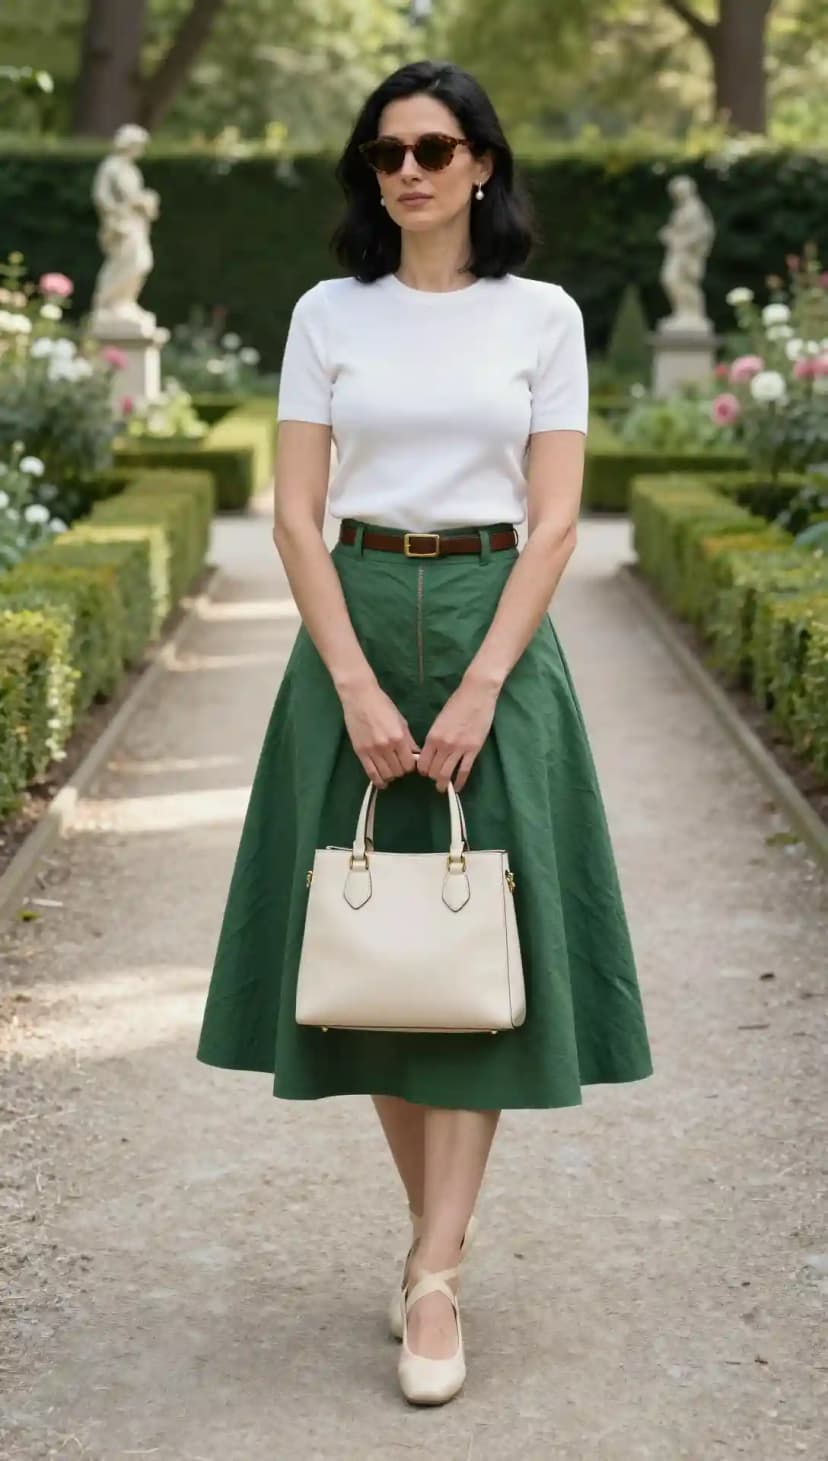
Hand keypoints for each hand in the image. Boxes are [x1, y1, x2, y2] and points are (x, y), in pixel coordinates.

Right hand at [339, 678, 419, 788]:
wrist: (360, 698)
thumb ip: (408, 740)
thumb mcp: (401, 721)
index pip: (409, 764)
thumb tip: (416, 755)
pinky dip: (378, 781)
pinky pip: (370, 773)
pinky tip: (381, 783)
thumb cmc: (382, 705)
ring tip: (390, 772)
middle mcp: (386, 747)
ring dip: (390, 776)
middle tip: (399, 766)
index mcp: (399, 738)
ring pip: (385, 774)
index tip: (408, 763)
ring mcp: (372, 751)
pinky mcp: (360, 752)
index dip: (410, 766)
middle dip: (401, 771)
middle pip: (398, 771)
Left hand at [417, 676, 498, 792]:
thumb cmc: (457, 703)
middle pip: (433, 771)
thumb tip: (430, 752)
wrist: (476, 694)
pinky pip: (464, 771)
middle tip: (434, 779)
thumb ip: (434, 737)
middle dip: (432, 777)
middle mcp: (443, 745)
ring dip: (443, 784)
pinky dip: (460, 782)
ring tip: (443, 788)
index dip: (422, 770)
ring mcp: (459, 749)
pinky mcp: (473, 750)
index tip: (425, 772)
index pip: (422, 762)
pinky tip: (458, 788)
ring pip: (447, 774)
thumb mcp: (439, 720)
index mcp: (432, 736)